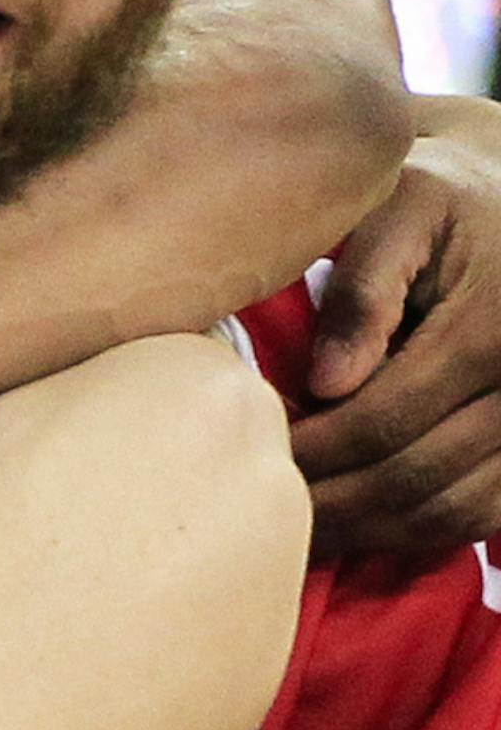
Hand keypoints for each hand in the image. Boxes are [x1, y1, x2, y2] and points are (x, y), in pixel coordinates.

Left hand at [292, 98, 500, 554]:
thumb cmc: (440, 196)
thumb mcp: (398, 207)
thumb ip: (362, 288)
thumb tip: (326, 382)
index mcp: (492, 326)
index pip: (384, 420)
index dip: (313, 453)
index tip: (252, 460)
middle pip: (415, 478)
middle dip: (332, 505)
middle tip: (261, 514)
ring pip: (451, 512)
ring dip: (371, 532)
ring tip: (301, 531)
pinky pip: (481, 515)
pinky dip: (417, 531)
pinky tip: (360, 524)